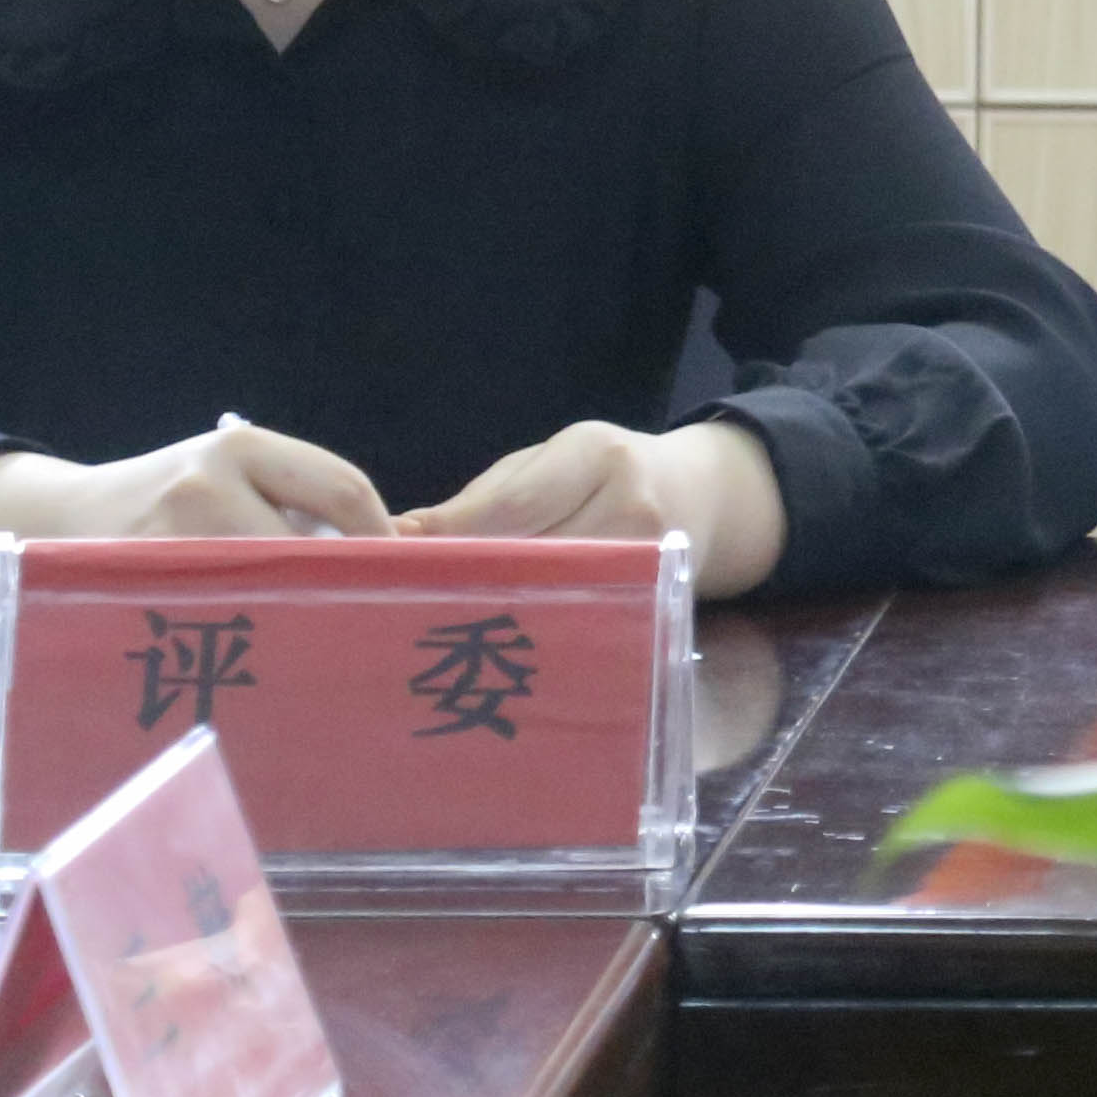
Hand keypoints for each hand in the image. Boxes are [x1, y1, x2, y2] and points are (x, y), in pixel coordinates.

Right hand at [0, 420, 392, 622]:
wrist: (60, 515)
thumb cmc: (169, 496)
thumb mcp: (227, 470)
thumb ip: (291, 499)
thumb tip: (385, 557)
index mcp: (241, 447)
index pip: (344, 489)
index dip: (383, 537)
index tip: (407, 574)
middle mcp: (206, 485)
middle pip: (309, 549)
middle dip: (346, 588)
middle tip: (381, 625)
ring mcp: (169, 540)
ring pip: (267, 593)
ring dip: (304, 623)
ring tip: (334, 650)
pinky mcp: (140, 589)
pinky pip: (216, 623)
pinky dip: (249, 643)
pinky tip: (269, 663)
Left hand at [398, 418, 790, 596]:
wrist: (704, 494)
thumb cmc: (608, 472)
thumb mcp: (551, 461)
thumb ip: (483, 498)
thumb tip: (399, 534)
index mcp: (599, 455)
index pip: (512, 505)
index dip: (450, 537)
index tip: (392, 560)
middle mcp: (631, 506)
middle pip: (529, 556)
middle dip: (463, 579)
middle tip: (397, 604)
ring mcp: (648, 561)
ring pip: (552, 594)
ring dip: (492, 610)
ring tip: (436, 626)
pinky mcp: (653, 602)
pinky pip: (579, 618)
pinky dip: (533, 626)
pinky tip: (494, 640)